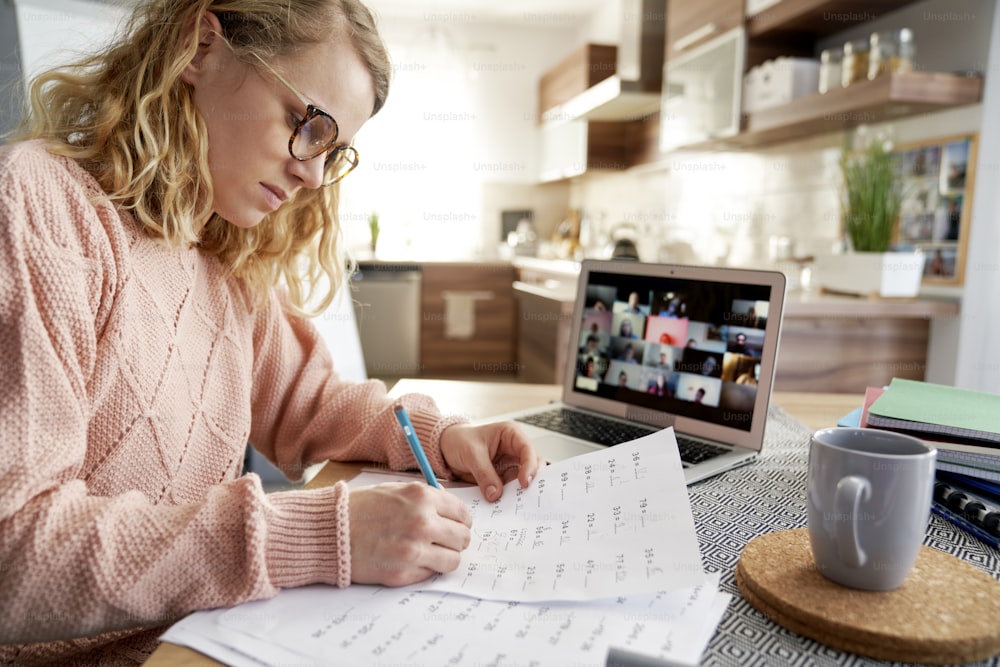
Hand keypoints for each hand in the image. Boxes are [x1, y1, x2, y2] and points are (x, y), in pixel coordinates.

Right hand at [349, 482, 471, 585]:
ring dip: (444, 558)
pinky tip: (408, 560)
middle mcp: (422, 523)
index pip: (463, 514)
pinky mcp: (403, 573)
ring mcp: (414, 550)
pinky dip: (424, 569)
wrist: (328, 530)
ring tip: (427, 553)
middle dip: (455, 541)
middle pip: (463, 538)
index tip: (454, 526)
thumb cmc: (360, 508)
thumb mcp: (396, 491)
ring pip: (453, 560)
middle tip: (443, 542)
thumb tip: (452, 513)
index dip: (460, 522)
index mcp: (422, 498)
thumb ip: (426, 500)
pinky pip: (431, 574)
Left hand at [439, 421, 543, 501]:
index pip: (527, 450)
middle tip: (526, 496)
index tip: (524, 482)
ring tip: (516, 504)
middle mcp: (514, 450)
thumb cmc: (459, 440)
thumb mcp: (471, 454)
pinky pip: (510, 489)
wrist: (446, 448)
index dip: (530, 466)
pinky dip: (509, 497)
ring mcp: (509, 465)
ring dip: (520, 492)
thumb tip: (495, 494)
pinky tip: (506, 505)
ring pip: (523, 480)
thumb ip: (484, 474)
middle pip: (532, 466)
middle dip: (530, 481)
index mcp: (511, 435)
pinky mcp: (502, 478)